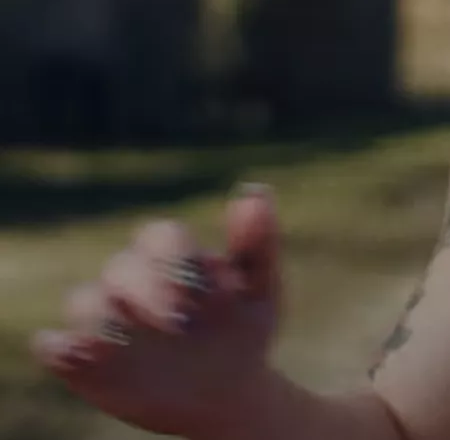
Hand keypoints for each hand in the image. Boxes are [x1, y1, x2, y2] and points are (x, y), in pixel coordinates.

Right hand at [30, 184, 284, 438]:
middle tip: (183, 324)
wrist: (223, 391)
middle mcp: (133, 282)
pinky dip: (61, 347)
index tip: (209, 295)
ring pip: (83, 300)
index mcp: (173, 257)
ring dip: (102, 317)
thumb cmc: (242, 330)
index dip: (177, 259)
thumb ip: (257, 242)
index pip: (159, 235)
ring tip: (126, 341)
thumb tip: (255, 191)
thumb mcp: (261, 289)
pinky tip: (81, 356)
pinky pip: (55, 347)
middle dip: (147, 291)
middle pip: (121, 267)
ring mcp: (105, 320)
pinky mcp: (82, 359)